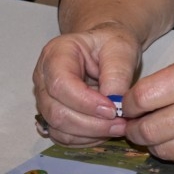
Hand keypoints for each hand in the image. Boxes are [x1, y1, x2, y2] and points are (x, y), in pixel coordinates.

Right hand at [32, 21, 139, 145]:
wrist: (107, 48)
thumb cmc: (112, 44)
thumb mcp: (121, 48)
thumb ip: (117, 73)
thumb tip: (114, 103)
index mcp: (56, 55)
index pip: (60, 85)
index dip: (85, 102)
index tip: (113, 110)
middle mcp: (43, 78)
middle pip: (56, 111)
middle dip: (90, 123)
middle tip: (121, 124)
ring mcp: (45, 99)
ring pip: (58, 128)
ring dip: (89, 134)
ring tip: (118, 128)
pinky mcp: (52, 114)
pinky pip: (63, 135)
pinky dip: (84, 138)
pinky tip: (106, 131)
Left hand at [121, 39, 173, 168]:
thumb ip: (172, 77)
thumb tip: (137, 101)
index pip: (142, 98)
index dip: (128, 103)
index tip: (130, 103)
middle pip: (147, 130)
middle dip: (136, 126)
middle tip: (138, 120)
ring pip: (163, 150)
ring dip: (156, 141)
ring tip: (164, 127)